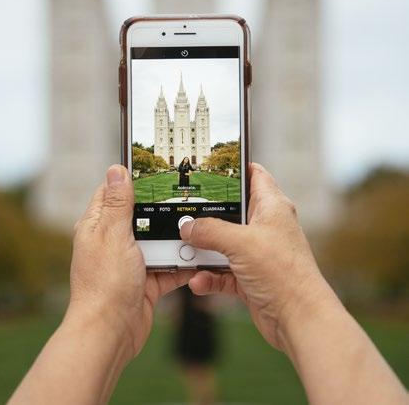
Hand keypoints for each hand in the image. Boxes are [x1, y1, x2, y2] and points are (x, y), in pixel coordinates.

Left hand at [67, 164, 192, 359]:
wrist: (111, 332)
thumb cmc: (104, 284)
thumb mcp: (113, 235)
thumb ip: (118, 203)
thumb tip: (116, 170)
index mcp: (99, 225)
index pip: (114, 193)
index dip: (131, 181)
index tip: (154, 170)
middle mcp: (114, 241)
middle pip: (142, 216)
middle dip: (161, 211)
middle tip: (184, 200)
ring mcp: (131, 261)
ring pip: (158, 240)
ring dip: (174, 239)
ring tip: (194, 230)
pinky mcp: (146, 279)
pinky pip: (168, 265)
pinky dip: (181, 263)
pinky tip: (196, 258)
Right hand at [180, 162, 334, 350]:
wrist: (298, 319)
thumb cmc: (283, 273)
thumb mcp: (241, 243)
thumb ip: (210, 231)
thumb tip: (188, 227)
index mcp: (272, 207)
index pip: (255, 176)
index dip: (236, 167)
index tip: (212, 165)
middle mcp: (265, 227)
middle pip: (231, 212)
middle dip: (207, 217)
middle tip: (185, 215)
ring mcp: (257, 253)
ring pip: (223, 243)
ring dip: (204, 251)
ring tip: (187, 254)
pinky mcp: (251, 276)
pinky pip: (223, 270)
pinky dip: (209, 276)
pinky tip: (199, 281)